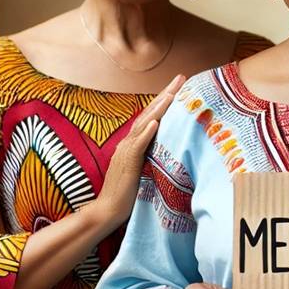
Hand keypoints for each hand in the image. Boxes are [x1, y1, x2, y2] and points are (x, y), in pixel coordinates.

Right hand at [94, 73, 185, 229]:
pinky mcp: (127, 163)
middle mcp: (129, 142)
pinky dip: (146, 133)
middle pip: (149, 113)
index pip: (152, 116)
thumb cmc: (129, 193)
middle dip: (166, 94)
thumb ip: (154, 154)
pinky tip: (155, 122)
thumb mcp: (146, 168)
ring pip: (144, 124)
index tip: (181, 85)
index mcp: (134, 143)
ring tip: (172, 93)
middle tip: (181, 77)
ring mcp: (126, 151)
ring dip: (159, 108)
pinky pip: (137, 146)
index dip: (165, 100)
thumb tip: (173, 146)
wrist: (107, 211)